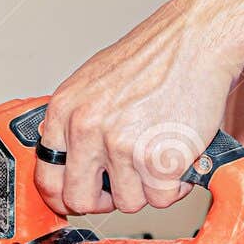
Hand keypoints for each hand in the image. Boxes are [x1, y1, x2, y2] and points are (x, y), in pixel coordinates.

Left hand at [36, 0, 243, 214]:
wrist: (195, 41)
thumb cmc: (153, 57)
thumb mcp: (94, 81)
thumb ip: (77, 120)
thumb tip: (71, 158)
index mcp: (65, 110)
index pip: (47, 177)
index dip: (64, 196)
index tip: (78, 198)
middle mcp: (87, 129)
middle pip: (81, 199)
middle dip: (104, 201)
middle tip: (123, 187)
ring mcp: (121, 146)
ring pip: (128, 202)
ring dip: (147, 188)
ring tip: (159, 156)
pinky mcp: (157, 159)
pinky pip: (162, 198)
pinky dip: (174, 185)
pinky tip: (178, 157)